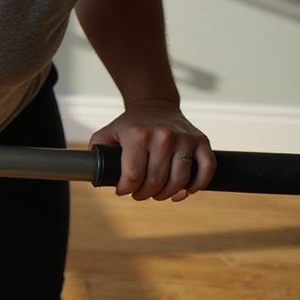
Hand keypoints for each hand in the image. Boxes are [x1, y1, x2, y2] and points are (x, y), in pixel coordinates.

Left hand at [89, 99, 214, 200]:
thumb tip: (92, 174)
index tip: (123, 191)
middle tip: (140, 194)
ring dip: (168, 194)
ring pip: (180, 180)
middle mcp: (162, 136)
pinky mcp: (202, 141)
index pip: (133, 176)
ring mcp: (184, 139)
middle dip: (145, 194)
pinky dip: (196, 186)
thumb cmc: (130, 125)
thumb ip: (96, 151)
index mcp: (137, 135)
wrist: (155, 105)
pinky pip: (206, 170)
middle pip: (156, 181)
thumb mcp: (108, 132)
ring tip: (158, 194)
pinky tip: (184, 191)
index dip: (126, 190)